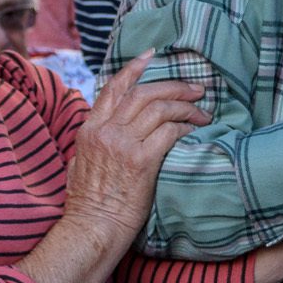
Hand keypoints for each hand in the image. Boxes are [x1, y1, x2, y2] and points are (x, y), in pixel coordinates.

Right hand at [60, 52, 210, 234]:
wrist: (92, 228)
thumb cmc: (89, 203)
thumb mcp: (80, 163)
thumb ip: (95, 142)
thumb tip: (108, 130)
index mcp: (89, 129)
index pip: (114, 88)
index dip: (134, 68)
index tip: (152, 55)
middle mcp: (105, 131)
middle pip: (144, 93)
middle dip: (174, 87)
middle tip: (196, 89)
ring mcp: (123, 144)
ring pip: (161, 110)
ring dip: (186, 109)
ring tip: (202, 114)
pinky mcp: (141, 161)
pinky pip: (170, 133)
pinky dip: (185, 129)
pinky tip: (195, 133)